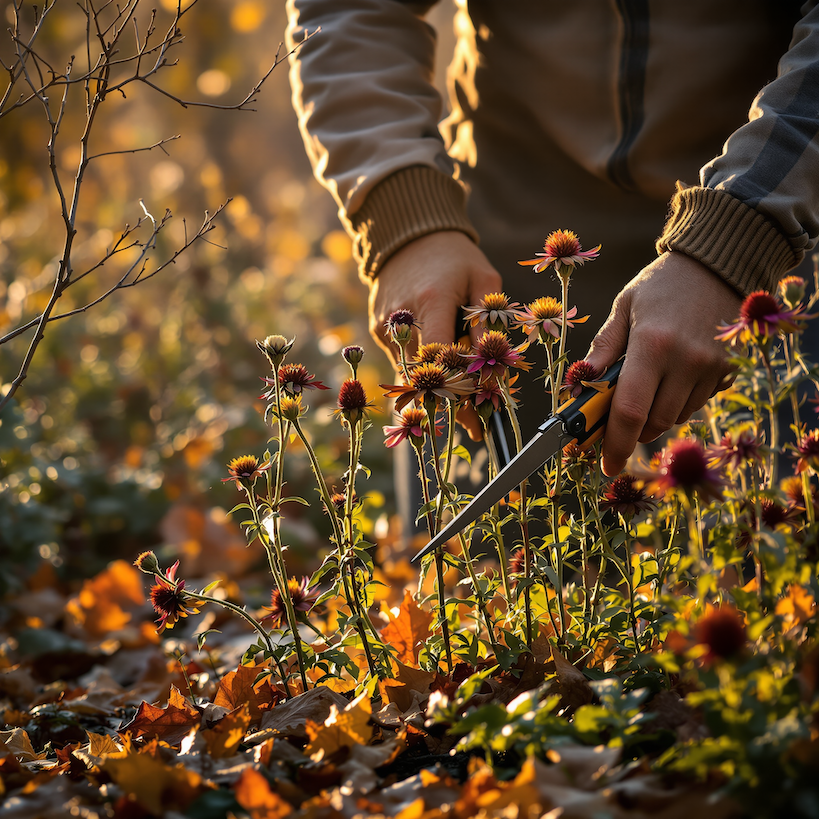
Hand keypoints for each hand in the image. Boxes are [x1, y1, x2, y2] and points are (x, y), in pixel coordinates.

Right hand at [368, 231, 502, 439]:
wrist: (406, 236)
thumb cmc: (454, 258)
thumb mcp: (483, 278)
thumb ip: (488, 319)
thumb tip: (492, 362)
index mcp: (431, 302)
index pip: (443, 358)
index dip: (460, 389)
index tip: (479, 415)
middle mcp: (403, 318)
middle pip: (426, 376)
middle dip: (451, 402)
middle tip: (476, 425)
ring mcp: (386, 327)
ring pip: (413, 373)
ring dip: (437, 390)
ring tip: (464, 404)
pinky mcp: (379, 332)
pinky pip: (404, 360)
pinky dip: (424, 371)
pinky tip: (442, 372)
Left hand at [585, 252, 740, 475]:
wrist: (719, 264)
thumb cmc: (661, 285)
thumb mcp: (625, 308)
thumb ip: (603, 348)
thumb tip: (580, 385)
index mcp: (653, 345)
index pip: (629, 411)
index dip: (615, 444)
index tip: (606, 464)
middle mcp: (686, 361)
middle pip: (655, 423)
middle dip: (633, 431)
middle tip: (617, 423)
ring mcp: (713, 368)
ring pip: (677, 417)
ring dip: (655, 417)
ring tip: (647, 387)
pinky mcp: (730, 371)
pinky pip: (698, 404)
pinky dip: (678, 403)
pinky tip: (672, 378)